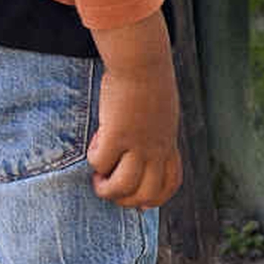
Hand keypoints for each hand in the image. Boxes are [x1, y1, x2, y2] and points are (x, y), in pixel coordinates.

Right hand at [88, 65, 184, 210]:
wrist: (142, 62)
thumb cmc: (148, 82)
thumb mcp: (161, 113)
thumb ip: (155, 134)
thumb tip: (142, 150)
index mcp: (168, 144)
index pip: (170, 184)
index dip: (153, 199)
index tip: (137, 200)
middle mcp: (157, 149)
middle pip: (146, 195)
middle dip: (125, 200)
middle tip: (109, 186)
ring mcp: (138, 144)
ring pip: (123, 187)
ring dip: (106, 189)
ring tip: (98, 178)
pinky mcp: (117, 134)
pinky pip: (100, 162)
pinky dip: (94, 160)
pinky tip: (96, 140)